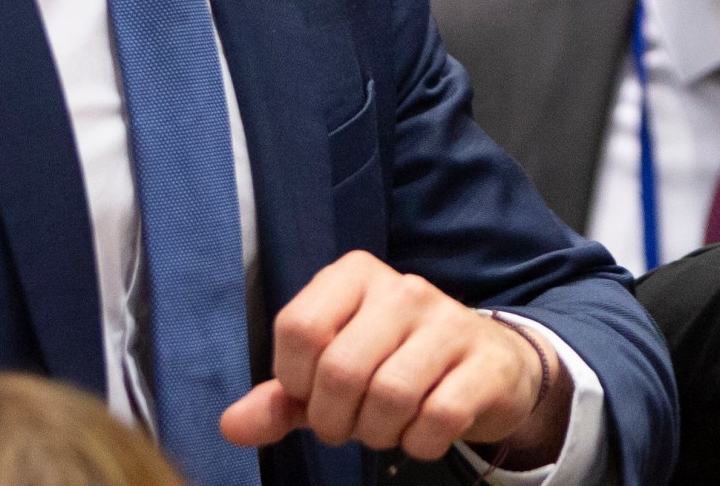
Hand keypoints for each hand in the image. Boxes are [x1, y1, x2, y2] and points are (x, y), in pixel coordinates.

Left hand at [219, 251, 571, 466]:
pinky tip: (423, 431)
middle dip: (335, 420)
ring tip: (386, 426)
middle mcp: (403, 288)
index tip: (311, 392)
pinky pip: (438, 417)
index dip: (294, 380)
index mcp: (354, 276)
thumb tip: (231, 426)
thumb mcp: (331, 373)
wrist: (488, 364)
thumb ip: (281, 398)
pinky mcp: (485, 362)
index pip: (298, 328)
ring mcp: (449, 322)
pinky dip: (420, 442)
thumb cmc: (394, 364)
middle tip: (349, 423)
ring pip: (390, 396)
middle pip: (340, 370)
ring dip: (378, 433)